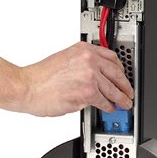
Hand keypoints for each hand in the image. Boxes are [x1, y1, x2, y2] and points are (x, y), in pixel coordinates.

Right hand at [19, 42, 133, 116]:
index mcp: (84, 49)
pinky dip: (108, 106)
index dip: (121, 68)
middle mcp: (89, 60)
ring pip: (113, 89)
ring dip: (121, 98)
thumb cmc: (40, 76)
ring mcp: (90, 76)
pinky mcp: (87, 93)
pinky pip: (104, 101)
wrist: (27, 86)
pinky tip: (109, 108)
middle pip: (117, 74)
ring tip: (124, 103)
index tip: (123, 74)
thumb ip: (82, 63)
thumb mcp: (65, 58)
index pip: (112, 57)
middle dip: (126, 85)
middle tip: (129, 92)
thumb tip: (96, 74)